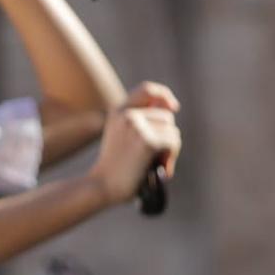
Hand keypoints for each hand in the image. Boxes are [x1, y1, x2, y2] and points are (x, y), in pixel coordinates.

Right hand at [88, 81, 182, 205]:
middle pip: (167, 116)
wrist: (102, 185)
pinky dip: (171, 157)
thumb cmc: (116, 165)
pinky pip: (173, 143)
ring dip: (170, 148)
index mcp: (119, 110)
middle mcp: (127, 114)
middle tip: (158, 156)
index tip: (173, 107)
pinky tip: (161, 168)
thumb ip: (142, 120)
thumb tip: (170, 107)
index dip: (164, 95)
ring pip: (172, 130)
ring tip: (157, 163)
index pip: (148, 89)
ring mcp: (136, 126)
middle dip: (167, 135)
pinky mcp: (146, 142)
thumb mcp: (123, 135)